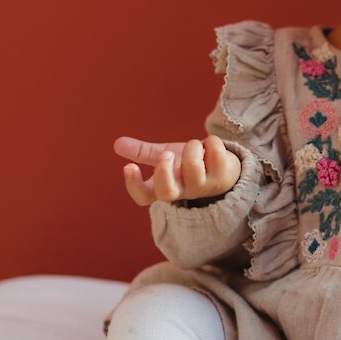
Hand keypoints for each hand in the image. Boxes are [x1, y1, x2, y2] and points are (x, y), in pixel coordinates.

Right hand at [114, 135, 241, 205]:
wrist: (223, 168)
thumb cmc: (188, 163)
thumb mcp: (165, 156)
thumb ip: (143, 152)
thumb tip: (117, 144)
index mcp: (164, 187)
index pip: (143, 197)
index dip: (133, 185)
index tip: (128, 166)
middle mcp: (182, 190)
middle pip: (166, 193)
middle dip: (163, 171)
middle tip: (165, 154)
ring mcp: (203, 186)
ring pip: (193, 168)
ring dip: (192, 148)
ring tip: (194, 145)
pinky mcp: (222, 177)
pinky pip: (215, 155)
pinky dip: (211, 142)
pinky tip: (210, 145)